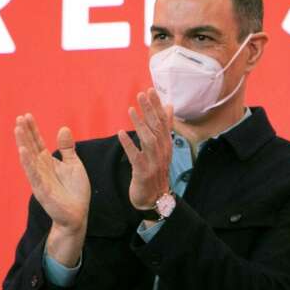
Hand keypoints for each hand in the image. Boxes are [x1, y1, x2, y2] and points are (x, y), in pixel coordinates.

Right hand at [14, 113, 90, 265]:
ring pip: (29, 158)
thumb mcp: (74, 165)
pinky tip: (22, 150)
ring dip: (23, 143)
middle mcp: (41, 169)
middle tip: (19, 117)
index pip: (38, 142)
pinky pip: (33, 174)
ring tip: (17, 129)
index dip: (33, 129)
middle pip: (31, 147)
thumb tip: (63, 128)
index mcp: (48, 162)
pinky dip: (28, 162)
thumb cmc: (75, 191)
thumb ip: (67, 148)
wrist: (77, 214)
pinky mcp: (42, 189)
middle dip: (25, 133)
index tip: (26, 115)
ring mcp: (40, 179)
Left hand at [117, 88, 172, 210]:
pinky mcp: (143, 172)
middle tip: (142, 94)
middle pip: (157, 127)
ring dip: (140, 124)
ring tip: (132, 110)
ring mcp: (154, 162)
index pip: (162, 121)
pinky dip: (129, 145)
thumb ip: (165, 127)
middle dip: (150, 110)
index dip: (157, 106)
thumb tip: (168, 106)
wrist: (155, 198)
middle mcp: (162, 151)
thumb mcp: (162, 148)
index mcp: (166, 144)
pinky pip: (136, 156)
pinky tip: (121, 133)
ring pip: (148, 140)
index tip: (150, 90)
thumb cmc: (156, 171)